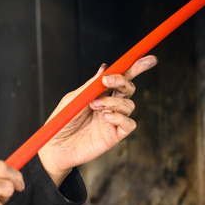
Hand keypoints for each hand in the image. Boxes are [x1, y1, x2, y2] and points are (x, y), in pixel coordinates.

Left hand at [38, 55, 157, 185]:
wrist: (56, 146)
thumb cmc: (62, 121)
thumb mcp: (74, 99)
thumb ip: (91, 85)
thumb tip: (105, 68)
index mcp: (101, 92)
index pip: (122, 76)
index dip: (136, 66)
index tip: (148, 59)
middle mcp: (110, 104)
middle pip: (129, 88)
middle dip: (123, 80)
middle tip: (107, 81)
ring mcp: (114, 119)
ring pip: (129, 105)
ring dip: (113, 102)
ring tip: (94, 106)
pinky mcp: (115, 135)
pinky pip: (129, 123)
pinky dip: (119, 117)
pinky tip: (105, 117)